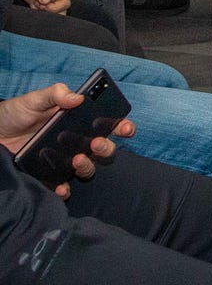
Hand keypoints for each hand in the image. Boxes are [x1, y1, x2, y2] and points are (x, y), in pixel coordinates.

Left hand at [0, 85, 134, 198]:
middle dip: (106, 147)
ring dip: (88, 166)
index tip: (125, 128)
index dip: (122, 126)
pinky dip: (65, 189)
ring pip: (88, 168)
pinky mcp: (48, 176)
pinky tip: (61, 187)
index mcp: (79, 122)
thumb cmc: (14, 114)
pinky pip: (62, 187)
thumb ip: (54, 95)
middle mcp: (76, 142)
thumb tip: (77, 97)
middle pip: (103, 149)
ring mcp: (63, 160)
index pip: (108, 125)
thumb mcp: (33, 100)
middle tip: (96, 142)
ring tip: (77, 159)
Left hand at [13, 0, 70, 14]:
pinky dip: (37, 11)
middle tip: (38, 6)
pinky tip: (32, 4)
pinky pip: (44, 12)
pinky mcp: (42, 3)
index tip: (43, 6)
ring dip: (43, 12)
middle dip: (50, 11)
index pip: (65, 2)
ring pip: (53, 12)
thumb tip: (46, 1)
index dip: (55, 8)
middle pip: (62, 9)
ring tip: (35, 4)